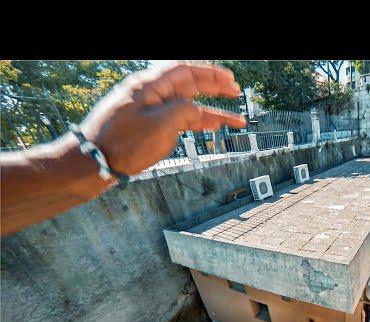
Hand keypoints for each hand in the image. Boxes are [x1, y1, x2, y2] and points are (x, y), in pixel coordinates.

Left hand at [78, 62, 245, 175]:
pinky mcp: (149, 127)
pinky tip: (212, 127)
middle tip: (235, 91)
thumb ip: (185, 112)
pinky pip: (179, 120)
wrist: (93, 162)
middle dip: (214, 88)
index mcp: (150, 86)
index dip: (210, 73)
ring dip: (212, 112)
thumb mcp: (160, 126)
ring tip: (235, 119)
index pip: (185, 70)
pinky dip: (197, 123)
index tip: (230, 79)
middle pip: (189, 85)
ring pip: (187, 106)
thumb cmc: (121, 143)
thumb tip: (198, 111)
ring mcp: (150, 111)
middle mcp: (151, 94)